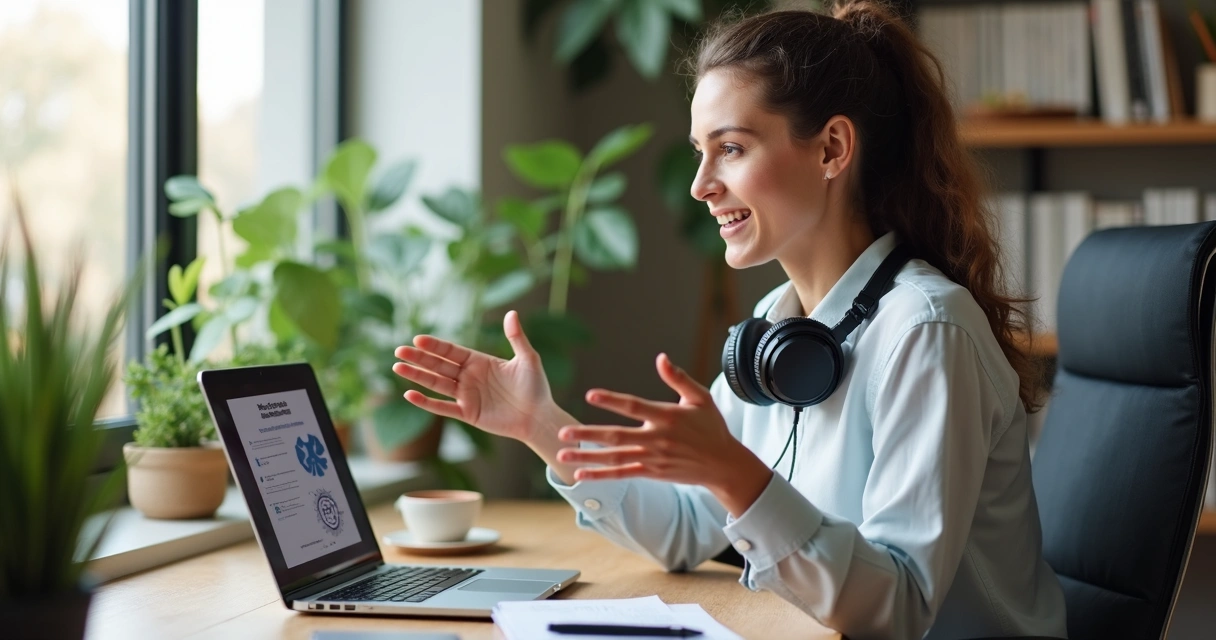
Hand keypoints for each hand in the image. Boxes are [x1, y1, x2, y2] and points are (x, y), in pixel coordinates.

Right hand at [391, 310, 552, 442]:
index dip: (435, 346)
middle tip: (399, 351)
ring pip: (436, 384)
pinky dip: (427, 402)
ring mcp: (466, 395)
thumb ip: (516, 337)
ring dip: (417, 376)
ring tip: (397, 368)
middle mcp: (469, 376)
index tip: (418, 340)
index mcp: (479, 361)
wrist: (538, 416)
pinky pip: (443, 408)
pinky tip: (410, 395)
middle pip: (438, 365)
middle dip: (419, 358)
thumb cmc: (536, 387)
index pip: (451, 351)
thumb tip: (511, 313)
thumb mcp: (528, 359)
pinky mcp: (467, 413)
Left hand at [555, 353, 771, 512]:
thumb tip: (661, 357)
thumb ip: (678, 378)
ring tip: (562, 454)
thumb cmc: (711, 426)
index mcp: (668, 416)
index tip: (590, 395)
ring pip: (615, 458)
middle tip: (561, 433)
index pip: (634, 407)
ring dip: (587, 457)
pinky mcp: (652, 473)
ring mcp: (653, 458)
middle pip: (617, 436)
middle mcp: (657, 439)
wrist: (723, 464)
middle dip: (588, 434)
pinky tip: (580, 474)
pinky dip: (601, 475)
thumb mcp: (701, 398)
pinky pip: (622, 474)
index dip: (612, 401)